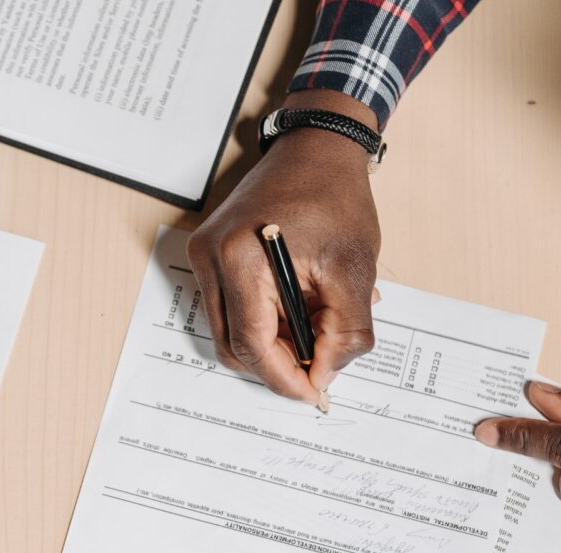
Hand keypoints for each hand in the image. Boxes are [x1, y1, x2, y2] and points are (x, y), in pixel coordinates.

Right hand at [187, 90, 380, 403]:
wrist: (316, 150)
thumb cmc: (335, 198)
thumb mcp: (355, 270)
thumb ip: (344, 332)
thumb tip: (324, 376)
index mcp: (241, 257)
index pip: (251, 342)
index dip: (284, 377)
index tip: (314, 393)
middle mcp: (211, 258)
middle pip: (234, 345)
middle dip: (278, 365)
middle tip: (319, 368)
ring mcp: (205, 256)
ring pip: (229, 331)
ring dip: (271, 344)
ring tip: (314, 329)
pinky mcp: (210, 255)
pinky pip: (230, 308)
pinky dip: (263, 321)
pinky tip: (298, 309)